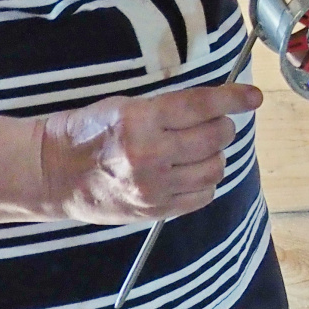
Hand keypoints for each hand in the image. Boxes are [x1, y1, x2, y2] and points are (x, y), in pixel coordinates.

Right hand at [36, 83, 261, 223]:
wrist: (53, 175)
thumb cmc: (87, 131)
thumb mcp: (124, 105)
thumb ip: (168, 108)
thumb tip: (214, 107)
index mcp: (140, 121)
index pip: (201, 106)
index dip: (233, 99)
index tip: (254, 97)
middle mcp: (150, 155)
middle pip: (214, 138)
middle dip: (222, 127)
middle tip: (213, 124)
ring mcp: (154, 188)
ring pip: (213, 168)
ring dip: (215, 155)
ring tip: (199, 149)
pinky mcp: (154, 211)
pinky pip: (201, 197)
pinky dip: (205, 182)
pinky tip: (191, 172)